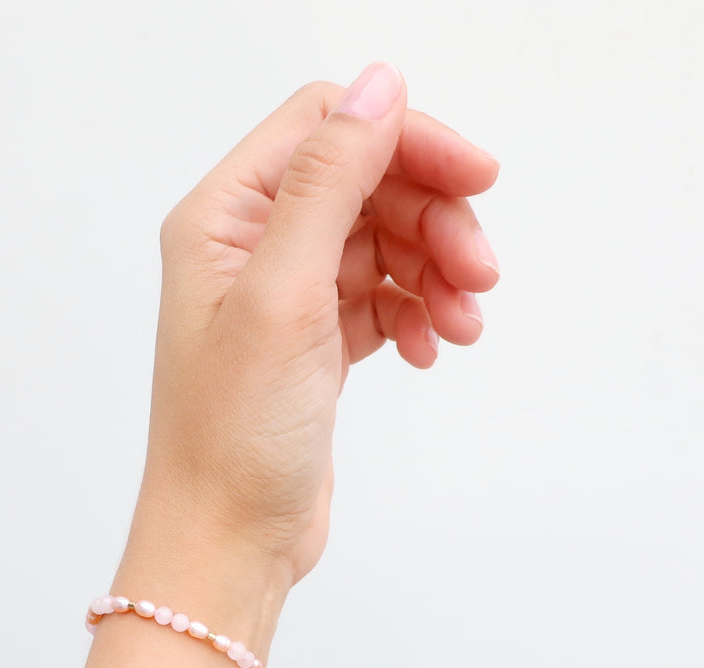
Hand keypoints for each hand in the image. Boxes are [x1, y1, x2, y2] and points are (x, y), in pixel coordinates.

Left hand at [133, 63, 500, 586]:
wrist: (227, 543)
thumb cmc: (231, 436)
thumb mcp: (284, 295)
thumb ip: (330, 184)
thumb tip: (378, 87)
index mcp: (223, 217)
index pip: (329, 130)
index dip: (408, 141)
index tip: (477, 179)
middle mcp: (249, 245)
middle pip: (369, 183)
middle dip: (434, 220)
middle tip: (480, 274)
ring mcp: (285, 294)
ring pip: (386, 241)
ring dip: (436, 270)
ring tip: (464, 323)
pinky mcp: (315, 340)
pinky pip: (385, 296)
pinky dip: (419, 312)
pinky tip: (432, 348)